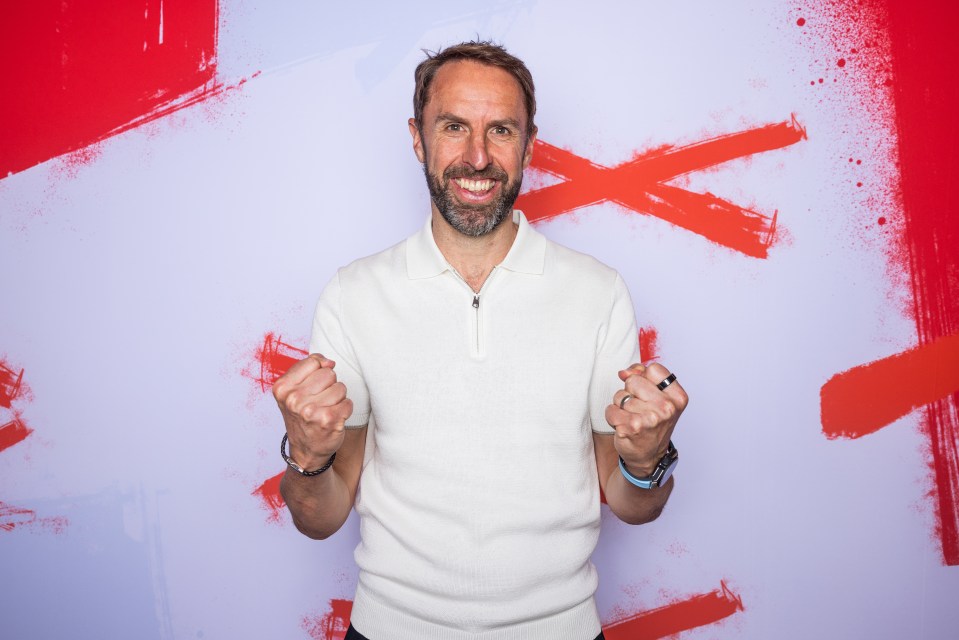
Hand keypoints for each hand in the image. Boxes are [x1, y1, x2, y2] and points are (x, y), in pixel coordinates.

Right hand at [272, 353, 352, 469]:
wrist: (305, 451)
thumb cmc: (302, 416)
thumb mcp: (294, 389)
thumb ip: (308, 367)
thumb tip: (329, 362)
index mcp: (282, 388)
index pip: (313, 362)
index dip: (318, 372)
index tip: (313, 387)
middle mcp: (294, 399)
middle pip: (329, 374)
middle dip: (329, 386)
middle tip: (319, 402)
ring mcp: (310, 411)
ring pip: (340, 387)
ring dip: (337, 399)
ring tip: (326, 410)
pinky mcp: (328, 421)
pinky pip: (348, 402)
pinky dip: (344, 410)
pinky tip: (333, 418)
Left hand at [605, 362, 687, 476]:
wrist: (649, 457)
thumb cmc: (652, 424)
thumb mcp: (657, 397)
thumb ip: (643, 376)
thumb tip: (624, 372)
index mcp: (677, 397)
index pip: (653, 369)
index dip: (643, 377)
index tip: (646, 391)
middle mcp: (667, 407)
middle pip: (633, 381)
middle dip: (630, 393)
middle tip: (639, 409)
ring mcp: (650, 418)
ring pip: (620, 396)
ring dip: (621, 407)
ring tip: (633, 419)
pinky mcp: (632, 428)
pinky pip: (611, 410)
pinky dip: (613, 417)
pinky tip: (624, 426)